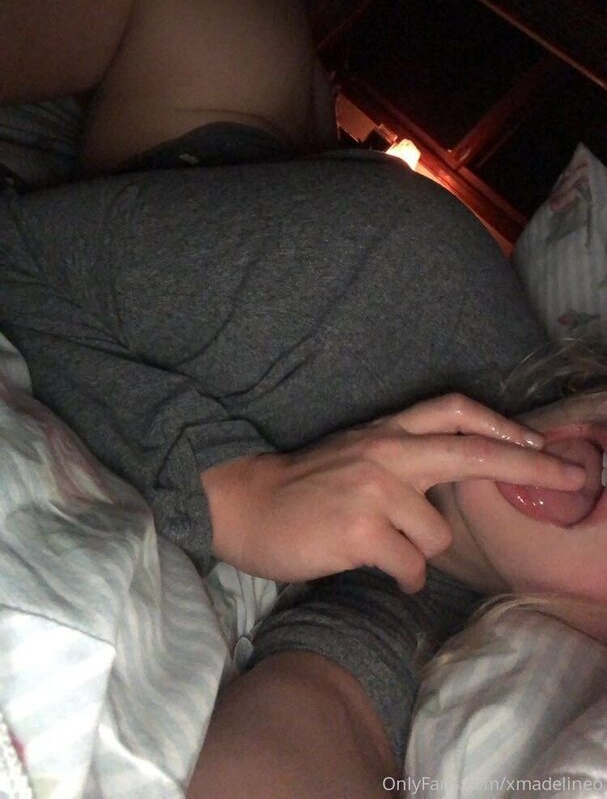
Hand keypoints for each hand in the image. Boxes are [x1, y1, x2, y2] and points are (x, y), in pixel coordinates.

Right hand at [200, 394, 584, 589]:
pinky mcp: (362, 530)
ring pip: (438, 535)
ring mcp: (375, 488)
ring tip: (381, 549)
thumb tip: (452, 477)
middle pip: (474, 451)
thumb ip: (403, 455)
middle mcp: (387, 451)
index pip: (454, 411)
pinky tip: (375, 569)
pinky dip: (401, 577)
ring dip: (418, 552)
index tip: (540, 442)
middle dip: (531, 465)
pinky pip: (412, 568)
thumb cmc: (303, 486)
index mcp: (386, 431)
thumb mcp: (357, 452)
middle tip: (574, 476)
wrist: (246, 503)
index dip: (502, 424)